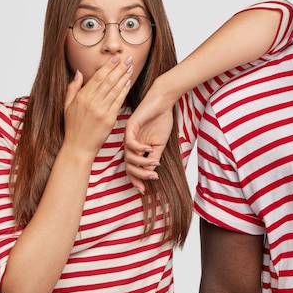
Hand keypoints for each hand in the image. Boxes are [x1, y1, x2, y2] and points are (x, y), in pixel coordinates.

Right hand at [63, 54, 132, 158]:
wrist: (78, 147)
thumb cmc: (72, 127)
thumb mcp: (67, 106)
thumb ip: (72, 88)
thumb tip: (78, 72)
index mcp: (82, 97)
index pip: (98, 77)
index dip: (108, 66)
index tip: (116, 57)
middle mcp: (92, 102)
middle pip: (109, 80)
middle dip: (119, 68)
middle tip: (128, 58)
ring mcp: (101, 110)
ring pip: (115, 89)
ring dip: (124, 77)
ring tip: (130, 67)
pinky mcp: (109, 119)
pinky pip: (119, 101)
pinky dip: (124, 91)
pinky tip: (128, 82)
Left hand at [124, 77, 174, 193]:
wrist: (163, 102)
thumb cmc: (161, 120)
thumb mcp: (160, 144)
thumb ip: (154, 157)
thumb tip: (150, 173)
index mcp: (136, 148)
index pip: (131, 168)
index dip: (135, 180)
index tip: (143, 190)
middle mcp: (130, 143)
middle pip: (128, 166)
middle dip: (139, 175)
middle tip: (152, 177)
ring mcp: (128, 135)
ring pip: (129, 157)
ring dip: (142, 163)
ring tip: (154, 163)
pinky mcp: (130, 126)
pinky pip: (130, 143)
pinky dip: (140, 148)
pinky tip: (149, 149)